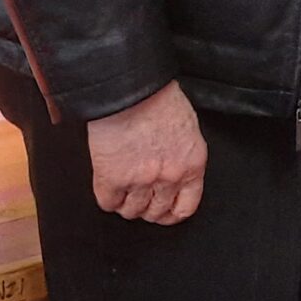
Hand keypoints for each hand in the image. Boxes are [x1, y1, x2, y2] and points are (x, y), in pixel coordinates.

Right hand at [86, 81, 205, 223]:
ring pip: (131, 212)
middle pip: (156, 212)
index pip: (186, 207)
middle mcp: (170, 177)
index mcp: (192, 163)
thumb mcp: (186, 128)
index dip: (171, 213)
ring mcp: (141, 180)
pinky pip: (108, 203)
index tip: (164, 212)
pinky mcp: (113, 179)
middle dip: (147, 207)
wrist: (130, 87)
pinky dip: (108, 197)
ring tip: (123, 187)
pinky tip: (109, 183)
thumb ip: (182, 154)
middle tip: (139, 196)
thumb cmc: (157, 98)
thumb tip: (173, 169)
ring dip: (126, 203)